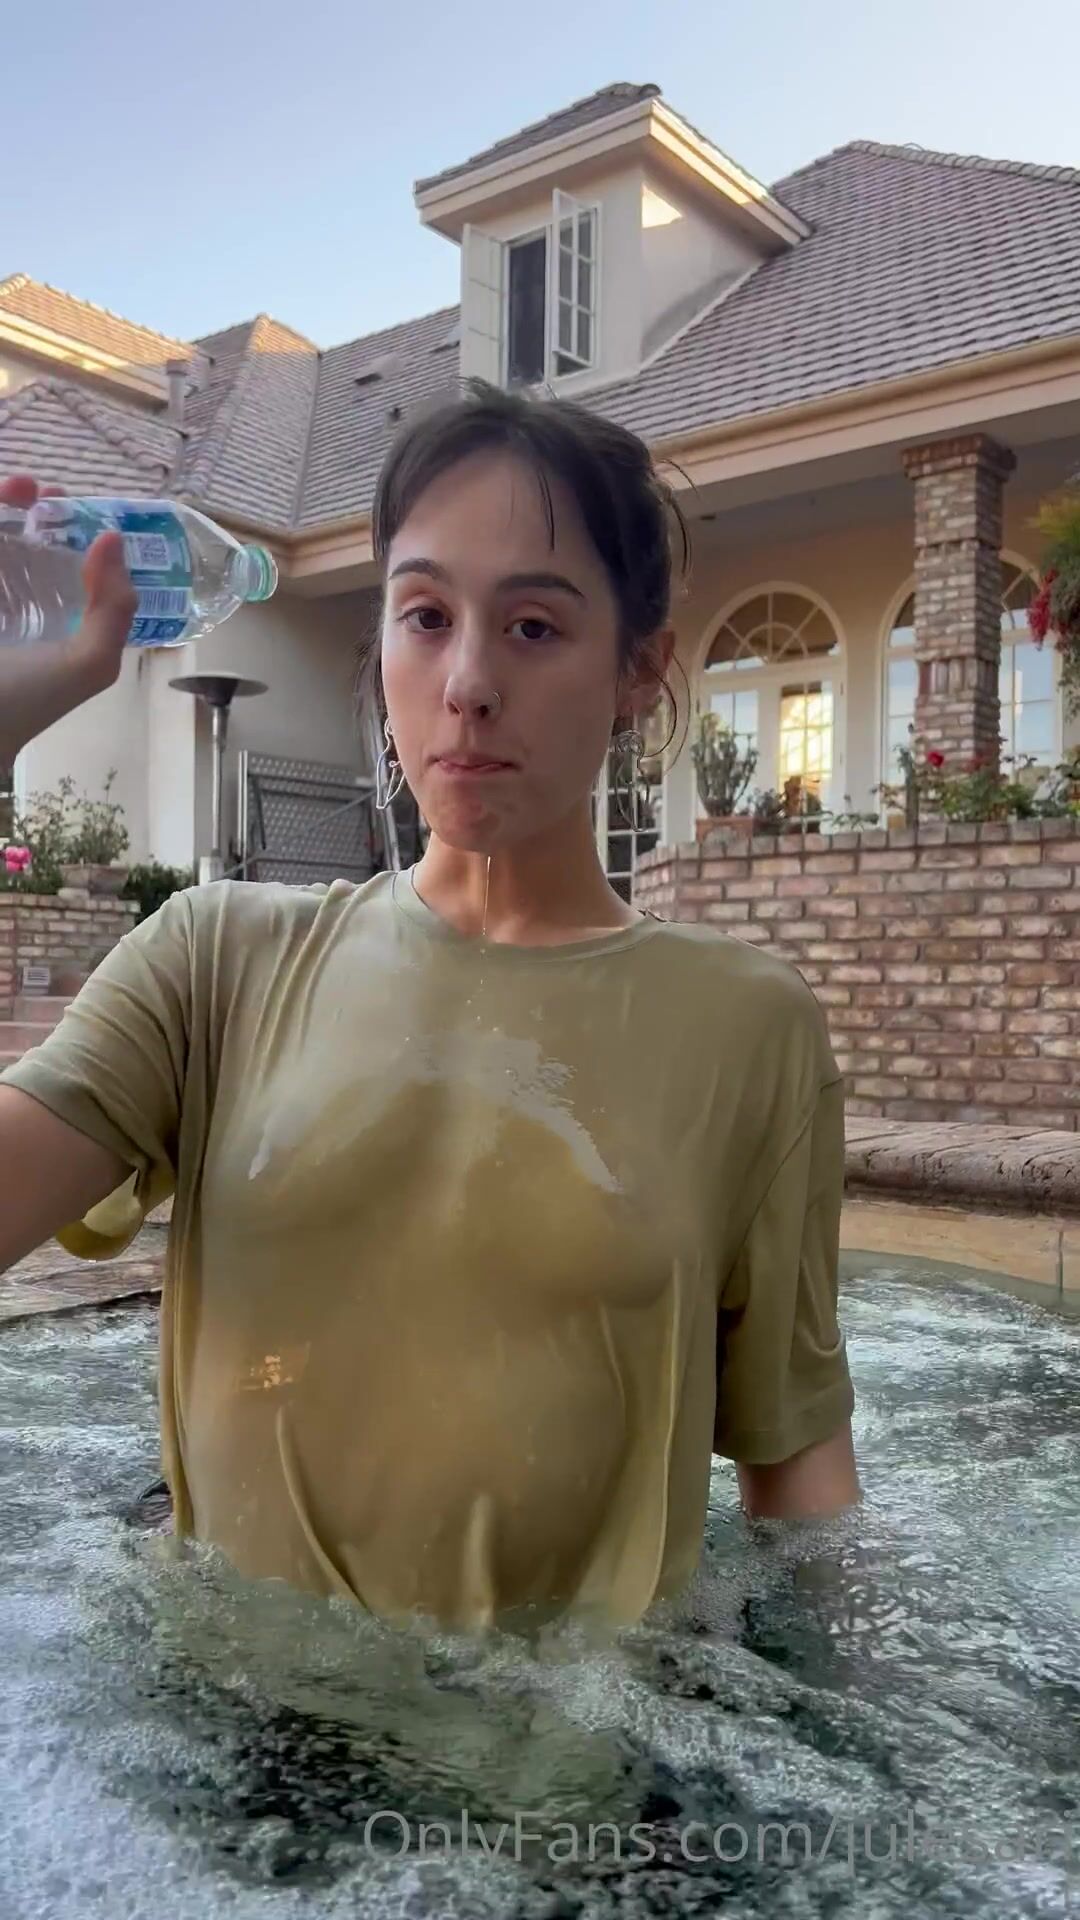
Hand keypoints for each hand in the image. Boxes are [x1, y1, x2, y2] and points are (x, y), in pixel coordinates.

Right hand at [1, 474, 136, 697]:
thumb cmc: (26, 698)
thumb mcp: (89, 662)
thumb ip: (114, 608)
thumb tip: (112, 539)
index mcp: (51, 625)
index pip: (67, 572)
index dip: (77, 539)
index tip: (82, 512)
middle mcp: (15, 608)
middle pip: (29, 547)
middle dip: (40, 513)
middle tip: (49, 493)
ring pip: (2, 543)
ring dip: (9, 506)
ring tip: (21, 485)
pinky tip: (5, 500)